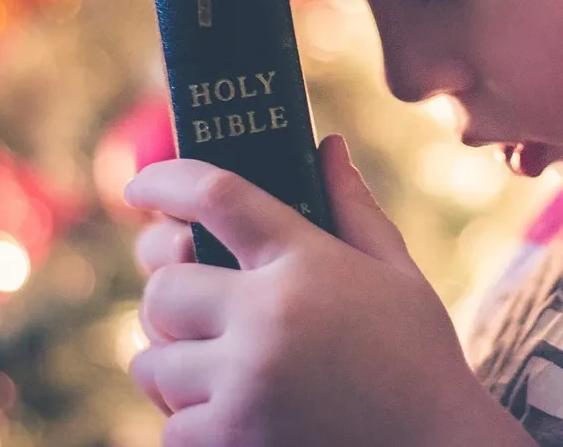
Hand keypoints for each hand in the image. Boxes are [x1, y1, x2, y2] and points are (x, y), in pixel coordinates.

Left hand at [124, 135, 522, 446]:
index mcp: (307, 262)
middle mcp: (267, 317)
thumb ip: (353, 207)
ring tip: (213, 370)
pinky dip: (188, 425)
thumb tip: (326, 145)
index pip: (217, 195)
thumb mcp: (397, 273)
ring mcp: (245, 385)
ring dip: (174, 365)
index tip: (140, 187)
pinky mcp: (232, 443)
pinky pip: (169, 429)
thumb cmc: (421, 360)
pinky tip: (228, 417)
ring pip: (152, 363)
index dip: (167, 180)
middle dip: (172, 297)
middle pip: (163, 287)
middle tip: (197, 310)